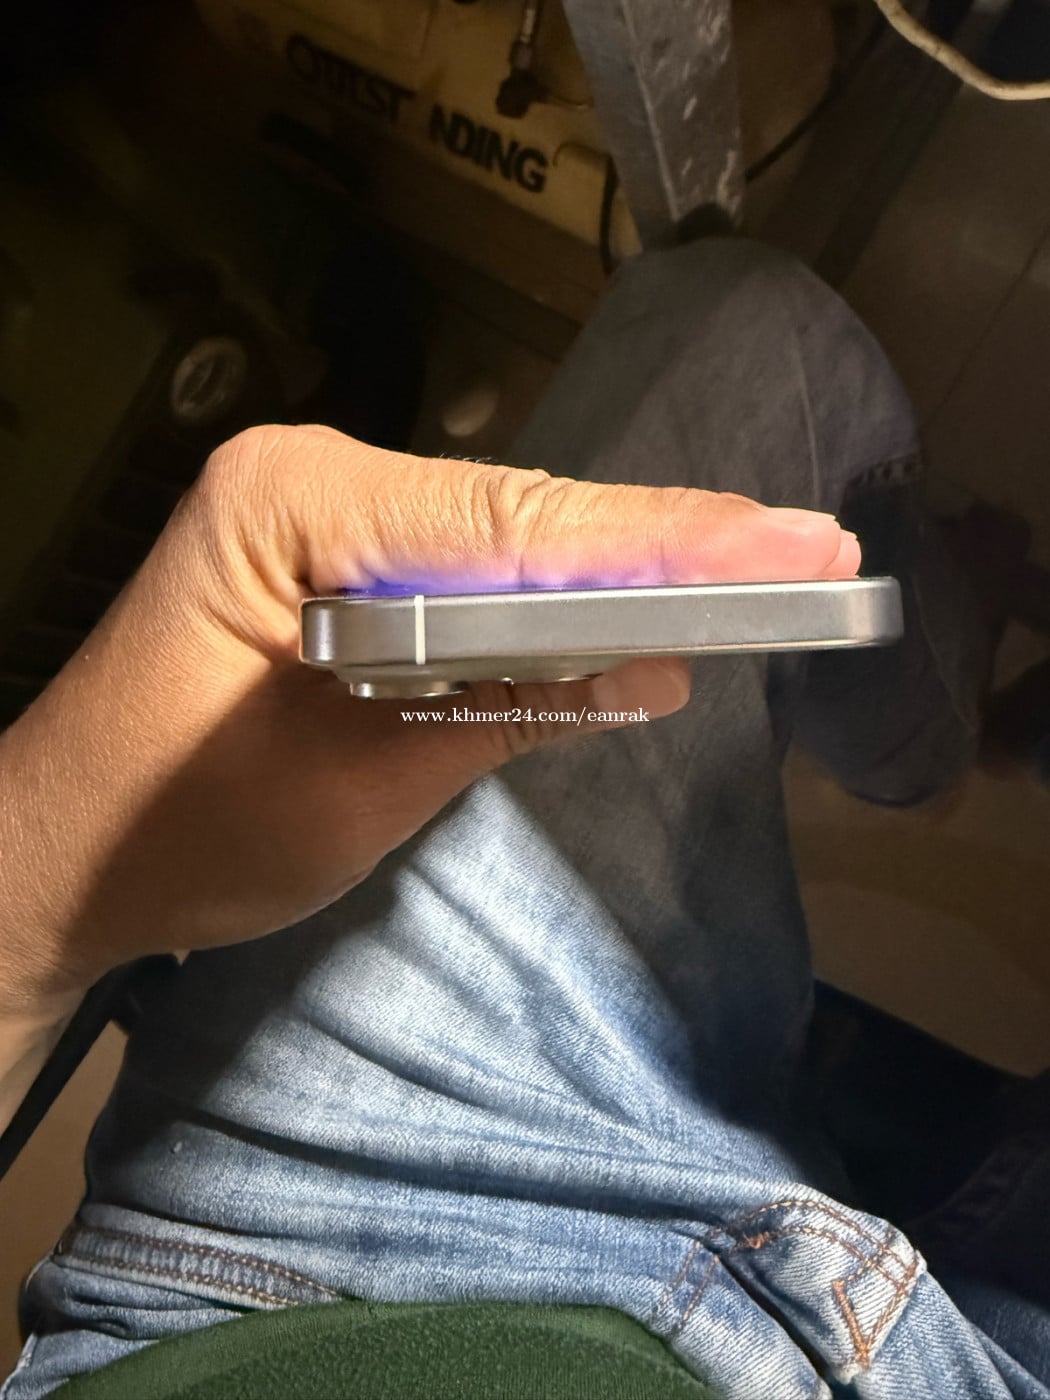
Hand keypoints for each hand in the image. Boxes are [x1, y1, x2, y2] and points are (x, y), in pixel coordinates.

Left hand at [0, 425, 858, 1017]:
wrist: (60, 860)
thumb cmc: (180, 837)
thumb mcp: (358, 785)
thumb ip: (513, 707)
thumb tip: (660, 669)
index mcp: (295, 502)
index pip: (514, 525)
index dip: (661, 544)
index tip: (788, 545)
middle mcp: (315, 477)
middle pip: (521, 515)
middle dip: (667, 542)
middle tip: (811, 546)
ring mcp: (324, 513)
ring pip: (508, 537)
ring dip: (627, 565)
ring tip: (764, 563)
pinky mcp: (336, 561)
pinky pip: (470, 572)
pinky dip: (560, 599)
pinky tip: (653, 602)